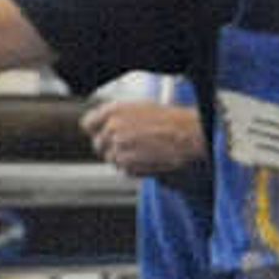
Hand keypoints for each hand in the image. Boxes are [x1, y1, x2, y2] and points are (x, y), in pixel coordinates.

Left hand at [82, 97, 205, 178]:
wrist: (189, 137)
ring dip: (124, 159)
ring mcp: (117, 146)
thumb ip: (119, 116)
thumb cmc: (173, 121)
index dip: (97, 130)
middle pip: (98, 144)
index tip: (104, 134)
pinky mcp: (126, 164)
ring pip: (111, 159)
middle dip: (112, 147)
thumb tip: (107, 125)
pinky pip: (124, 170)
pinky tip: (149, 159)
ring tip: (145, 153)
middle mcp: (112, 127)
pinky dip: (134, 168)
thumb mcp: (142, 108)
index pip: (88, 124)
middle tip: (131, 147)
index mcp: (114, 110)